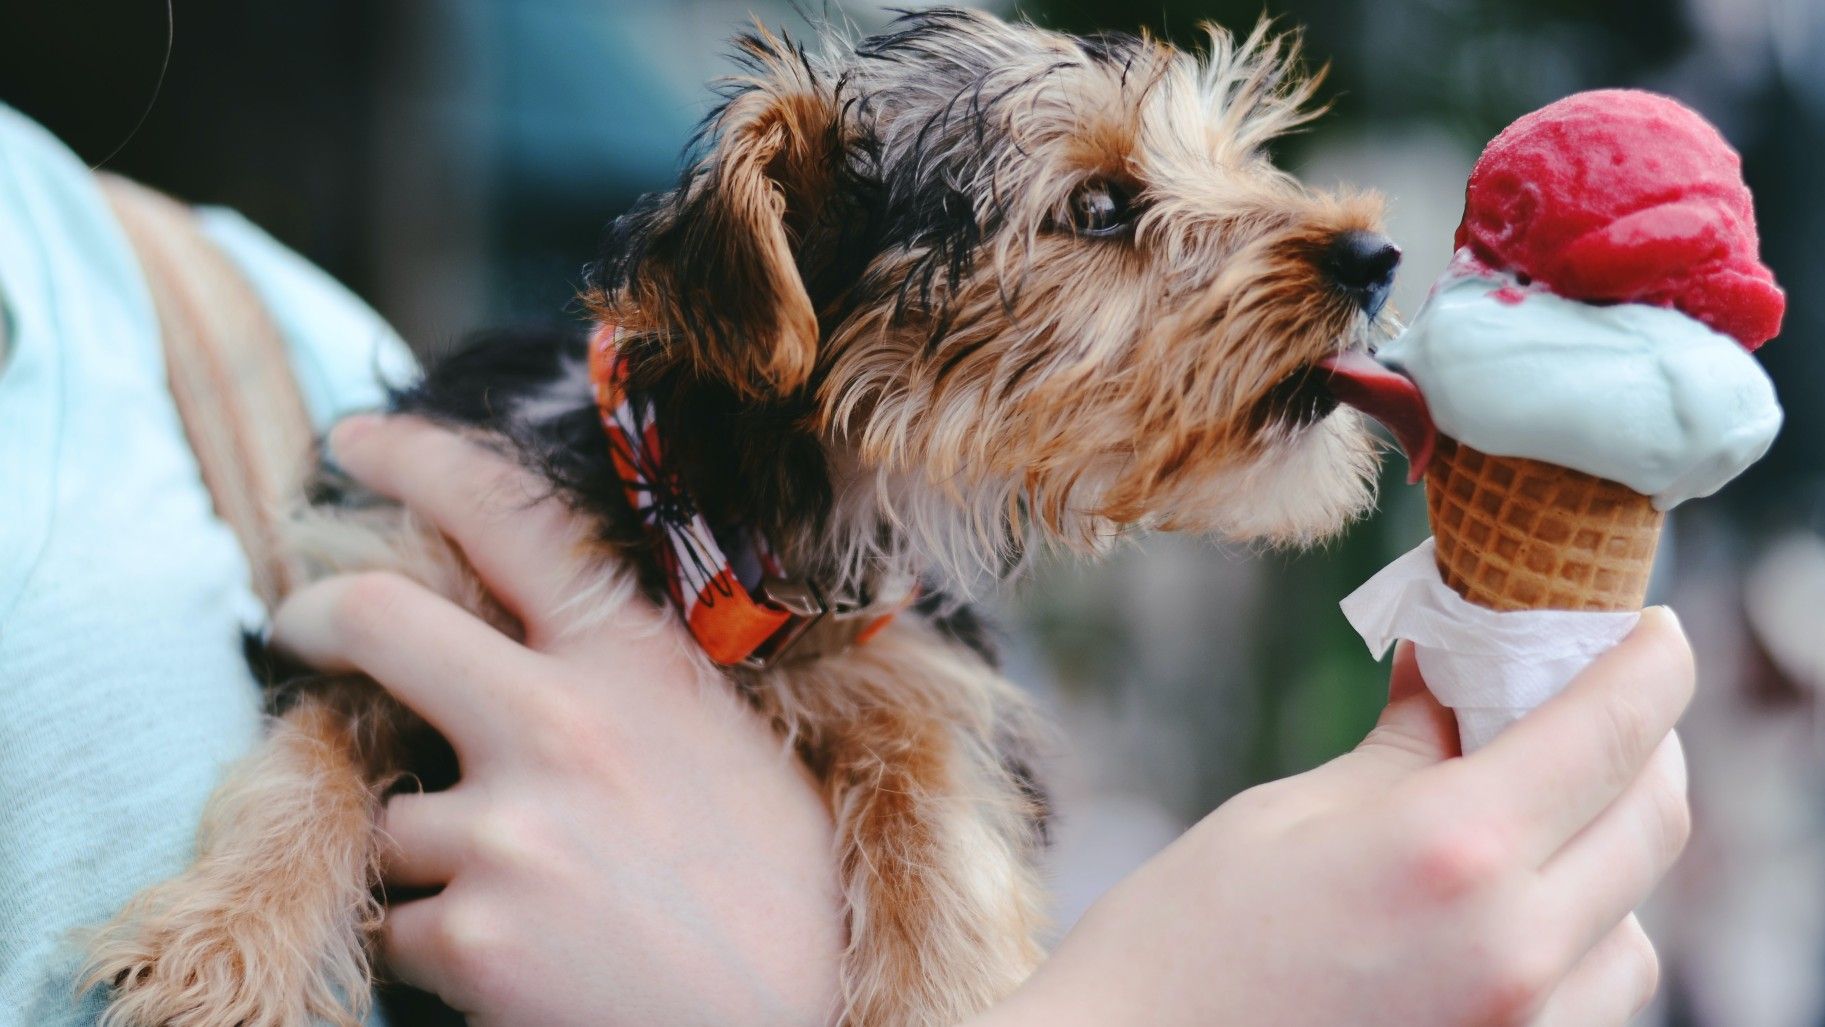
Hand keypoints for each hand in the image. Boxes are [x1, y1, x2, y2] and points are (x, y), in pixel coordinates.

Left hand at [272, 414, 843, 1026]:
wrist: (810, 1020)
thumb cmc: (784, 885)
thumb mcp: (724, 738)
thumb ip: (624, 682)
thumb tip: (521, 648)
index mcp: (637, 662)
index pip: (510, 518)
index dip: (415, 460)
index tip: (353, 444)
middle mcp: (563, 722)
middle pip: (378, 619)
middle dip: (312, 615)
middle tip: (294, 623)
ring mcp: (510, 827)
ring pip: (389, 813)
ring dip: (429, 852)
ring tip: (530, 895)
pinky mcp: (473, 932)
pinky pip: (398, 922)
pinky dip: (437, 944)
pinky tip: (526, 962)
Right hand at [975, 612, 1692, 1026]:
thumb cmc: (1180, 944)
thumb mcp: (1285, 817)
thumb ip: (1402, 748)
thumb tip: (1453, 672)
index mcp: (1452, 851)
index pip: (1612, 731)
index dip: (1650, 662)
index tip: (1648, 627)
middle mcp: (1515, 949)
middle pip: (1653, 820)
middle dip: (1639, 744)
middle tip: (1586, 701)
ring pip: (1636, 921)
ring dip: (1607, 850)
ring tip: (1533, 814)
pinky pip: (1594, 992)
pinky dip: (1578, 933)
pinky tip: (1504, 905)